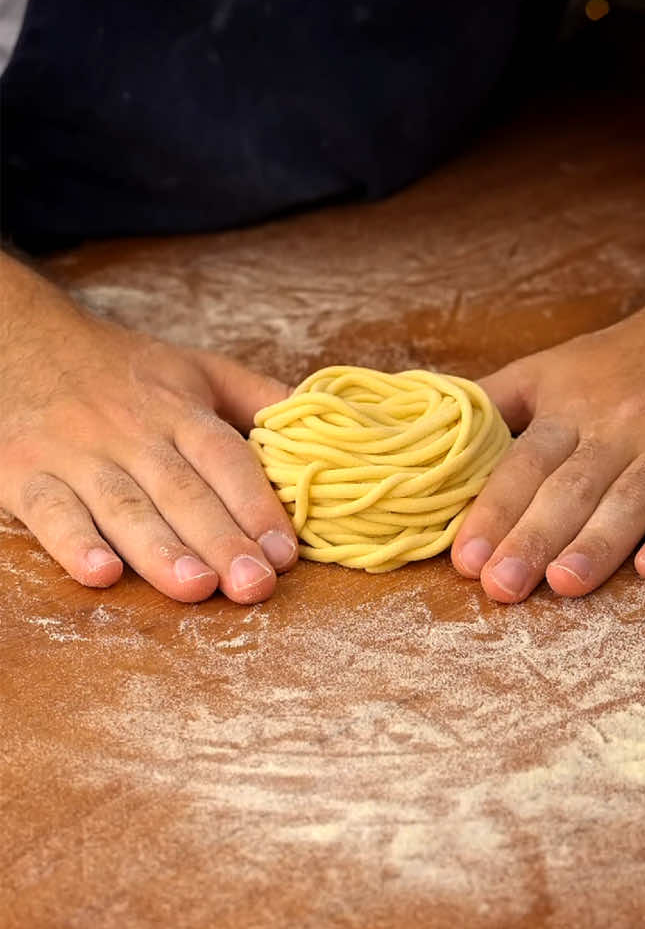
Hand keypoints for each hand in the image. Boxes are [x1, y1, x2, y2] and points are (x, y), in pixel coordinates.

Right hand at [0, 253, 297, 603]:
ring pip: (124, 506)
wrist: (26, 341)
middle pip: (182, 490)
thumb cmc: (127, 371)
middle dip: (221, 540)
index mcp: (179, 410)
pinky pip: (50, 511)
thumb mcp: (198, 370)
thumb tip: (329, 427)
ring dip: (161, 549)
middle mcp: (133, 433)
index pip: (225, 459)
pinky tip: (101, 574)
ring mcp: (78, 454)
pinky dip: (74, 544)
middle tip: (252, 585)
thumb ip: (260, 398)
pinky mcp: (25, 473)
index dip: (257, 504)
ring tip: (195, 587)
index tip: (285, 552)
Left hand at [451, 263, 644, 601]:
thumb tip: (425, 432)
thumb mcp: (543, 372)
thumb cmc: (607, 364)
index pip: (523, 465)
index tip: (466, 559)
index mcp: (567, 410)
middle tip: (502, 586)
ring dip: (598, 544)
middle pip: (571, 489)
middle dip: (534, 538)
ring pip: (630, 499)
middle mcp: (613, 429)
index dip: (493, 510)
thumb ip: (490, 407)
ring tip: (564, 584)